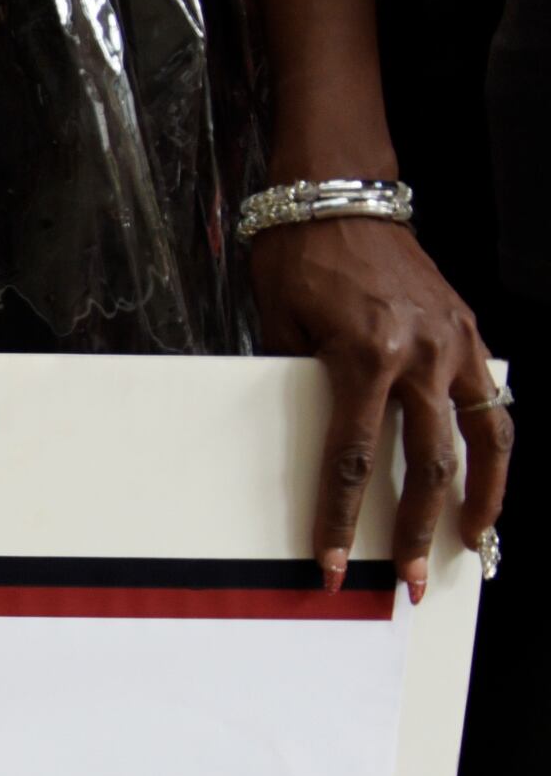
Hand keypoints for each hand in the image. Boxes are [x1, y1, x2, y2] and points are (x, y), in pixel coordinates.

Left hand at [250, 213, 509, 596]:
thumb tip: (309, 449)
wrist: (340, 198)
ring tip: (472, 544)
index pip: (350, 461)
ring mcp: (453, 343)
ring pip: (483, 438)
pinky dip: (495, 447)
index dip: (337, 520)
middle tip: (405, 578)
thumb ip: (302, 390)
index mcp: (363, 357)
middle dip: (414, 528)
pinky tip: (489, 481)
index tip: (327, 563)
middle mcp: (418, 355)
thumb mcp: (281, 331)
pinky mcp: (470, 332)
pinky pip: (491, 402)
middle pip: (426, 463)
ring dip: (480, 498)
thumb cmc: (298, 261)